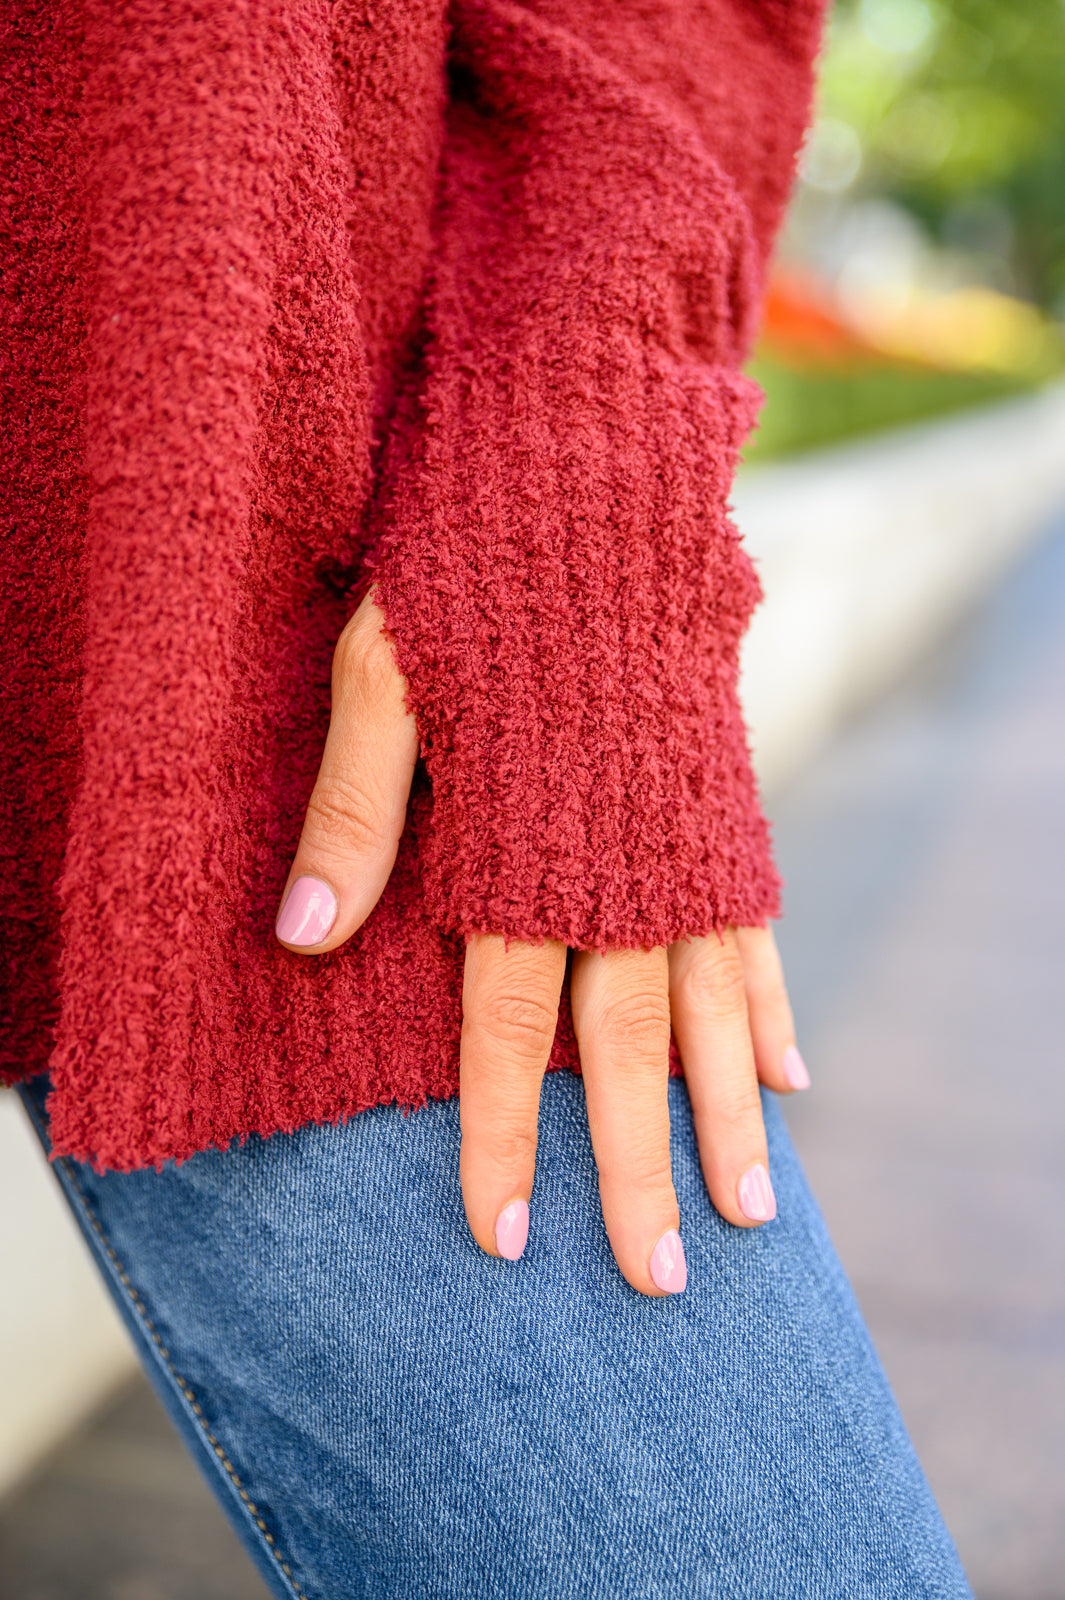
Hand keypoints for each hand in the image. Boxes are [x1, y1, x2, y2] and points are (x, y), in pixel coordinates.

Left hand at [275, 589, 809, 1295]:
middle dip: (638, 1172)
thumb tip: (298, 942)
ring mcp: (687, 847)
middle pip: (631, 1051)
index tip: (501, 1237)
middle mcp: (620, 873)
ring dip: (728, 1118)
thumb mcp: (381, 682)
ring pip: (716, 1010)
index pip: (511, 1033)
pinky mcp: (724, 814)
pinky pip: (758, 935)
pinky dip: (773, 1009)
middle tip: (662, 1282)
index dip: (504, 1139)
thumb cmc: (472, 576)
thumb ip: (351, 816)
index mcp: (525, 857)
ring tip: (750, 1214)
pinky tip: (793, 1074)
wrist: (595, 484)